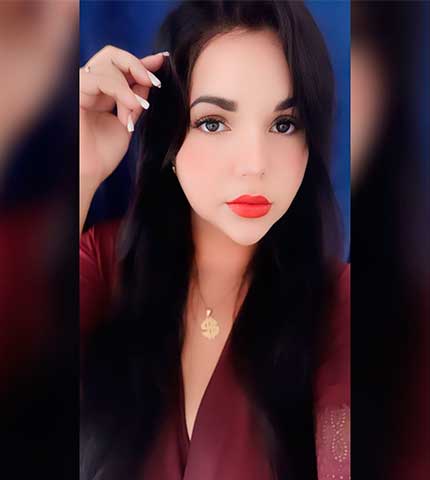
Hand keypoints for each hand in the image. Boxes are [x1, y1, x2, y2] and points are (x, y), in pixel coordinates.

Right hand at [79, 44, 168, 188]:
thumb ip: (136, 98)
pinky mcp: (74, 93)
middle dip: (137, 65)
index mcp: (101, 91)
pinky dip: (120, 91)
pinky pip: (99, 79)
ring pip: (108, 65)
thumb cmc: (105, 153)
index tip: (162, 61)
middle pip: (112, 55)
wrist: (92, 172)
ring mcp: (80, 87)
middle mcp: (89, 85)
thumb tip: (150, 77)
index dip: (142, 61)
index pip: (120, 65)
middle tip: (153, 82)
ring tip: (135, 112)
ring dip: (129, 89)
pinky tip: (130, 109)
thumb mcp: (129, 119)